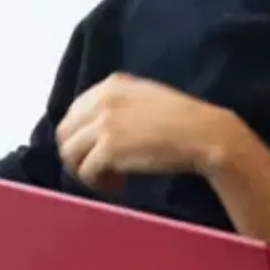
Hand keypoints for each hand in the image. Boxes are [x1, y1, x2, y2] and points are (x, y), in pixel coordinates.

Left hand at [55, 75, 245, 186]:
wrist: (204, 134)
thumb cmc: (183, 120)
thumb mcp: (145, 96)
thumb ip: (117, 103)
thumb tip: (94, 128)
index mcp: (111, 84)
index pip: (74, 112)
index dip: (82, 137)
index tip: (97, 151)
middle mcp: (102, 99)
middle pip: (65, 133)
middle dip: (77, 155)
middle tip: (98, 170)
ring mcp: (104, 123)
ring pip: (69, 154)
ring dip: (85, 171)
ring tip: (109, 179)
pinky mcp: (109, 148)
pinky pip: (85, 171)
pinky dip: (97, 182)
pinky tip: (118, 184)